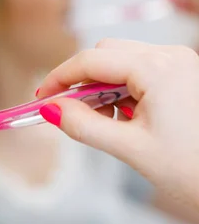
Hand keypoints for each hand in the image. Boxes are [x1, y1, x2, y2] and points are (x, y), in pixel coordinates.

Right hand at [37, 39, 198, 206]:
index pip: (91, 60)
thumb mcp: (130, 149)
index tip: (40, 99)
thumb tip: (50, 110)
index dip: (59, 78)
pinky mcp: (184, 75)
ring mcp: (180, 64)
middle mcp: (171, 56)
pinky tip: (123, 117)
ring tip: (101, 121)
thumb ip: (83, 126)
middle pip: (105, 53)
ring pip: (121, 61)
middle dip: (80, 81)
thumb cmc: (193, 169)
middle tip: (65, 112)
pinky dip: (121, 90)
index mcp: (158, 69)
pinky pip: (139, 71)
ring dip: (101, 86)